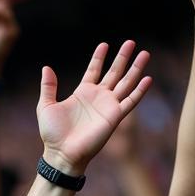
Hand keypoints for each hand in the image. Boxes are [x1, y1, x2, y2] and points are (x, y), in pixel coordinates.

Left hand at [37, 40, 151, 175]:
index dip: (99, 58)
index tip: (104, 44)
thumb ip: (48, 86)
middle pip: (114, 72)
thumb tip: (46, 68)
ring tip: (144, 53)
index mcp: (82, 93)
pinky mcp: (115, 117)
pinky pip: (130, 101)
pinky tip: (148, 78)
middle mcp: (98, 97)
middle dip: (122, 57)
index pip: (93, 70)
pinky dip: (140, 90)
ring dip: (136, 68)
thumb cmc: (52, 134)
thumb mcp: (46, 106)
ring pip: (126, 82)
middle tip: (131, 42)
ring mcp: (108, 106)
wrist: (61, 153)